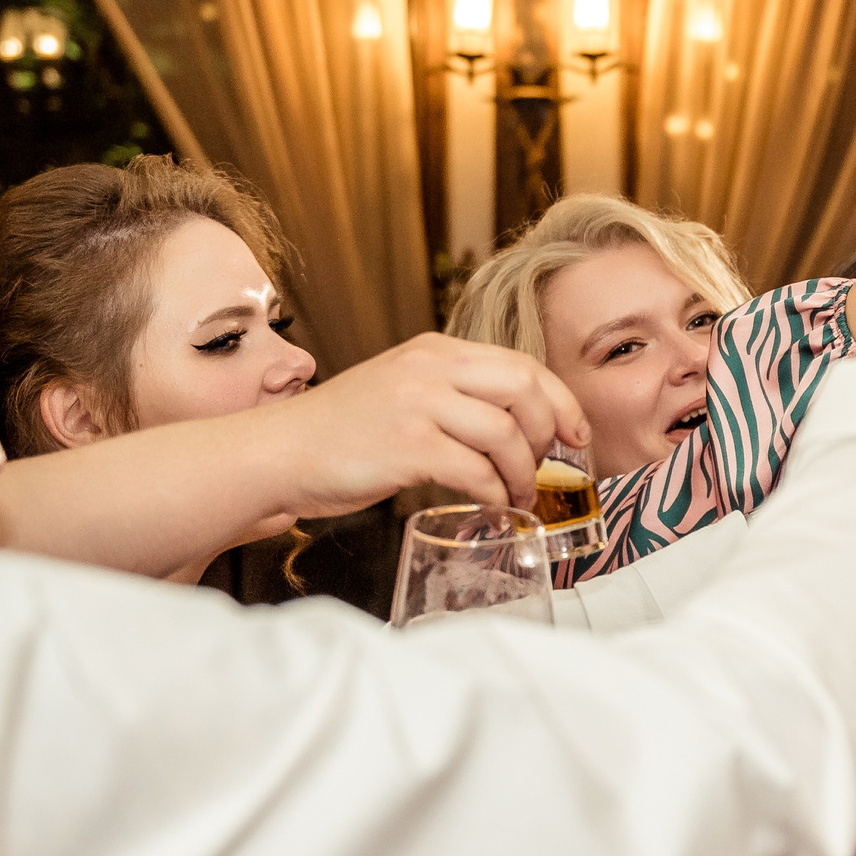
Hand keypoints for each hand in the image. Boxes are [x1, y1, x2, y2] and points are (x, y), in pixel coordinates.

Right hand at [254, 332, 590, 518]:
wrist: (280, 451)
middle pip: (523, 390)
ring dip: (523, 473)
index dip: (560, 400)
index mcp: (435, 351)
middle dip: (548, 434)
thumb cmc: (343, 431)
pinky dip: (494, 493)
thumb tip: (518, 424)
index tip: (575, 433)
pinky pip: (476, 471)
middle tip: (547, 467)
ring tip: (517, 495)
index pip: (521, 364)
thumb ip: (454, 395)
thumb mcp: (403, 389)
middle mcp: (429, 368)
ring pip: (505, 434)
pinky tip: (491, 504)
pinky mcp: (406, 446)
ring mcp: (417, 405)